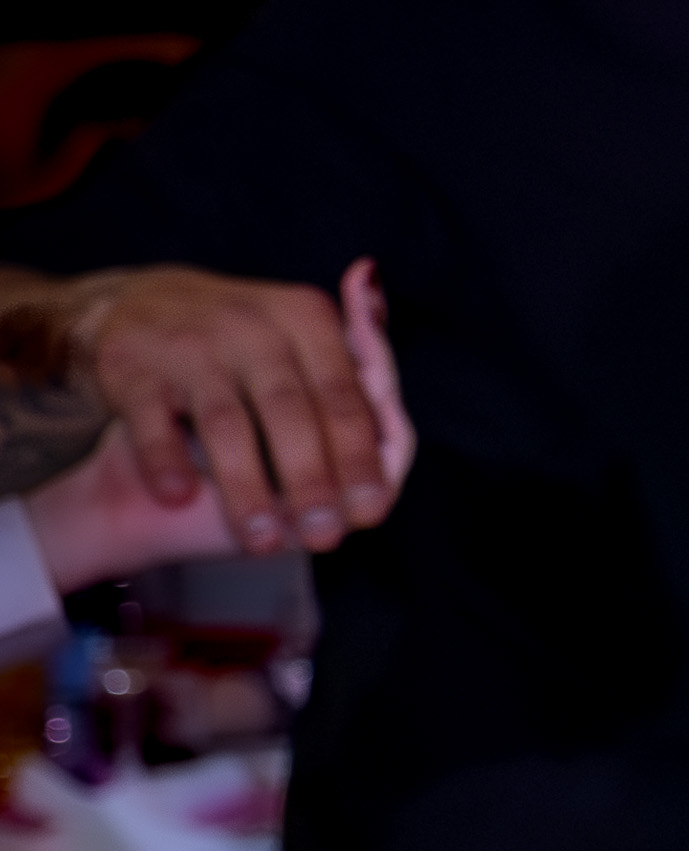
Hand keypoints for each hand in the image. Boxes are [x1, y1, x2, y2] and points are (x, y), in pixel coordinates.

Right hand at [19, 268, 416, 585]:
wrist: (138, 308)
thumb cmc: (246, 353)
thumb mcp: (307, 353)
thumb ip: (356, 399)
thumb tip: (395, 460)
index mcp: (307, 318)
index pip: (345, 398)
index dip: (360, 458)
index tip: (370, 512)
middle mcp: (249, 324)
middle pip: (291, 412)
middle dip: (311, 481)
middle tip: (323, 537)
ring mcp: (188, 343)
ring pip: (227, 424)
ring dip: (247, 488)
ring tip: (262, 542)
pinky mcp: (130, 364)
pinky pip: (153, 419)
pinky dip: (165, 459)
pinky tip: (180, 498)